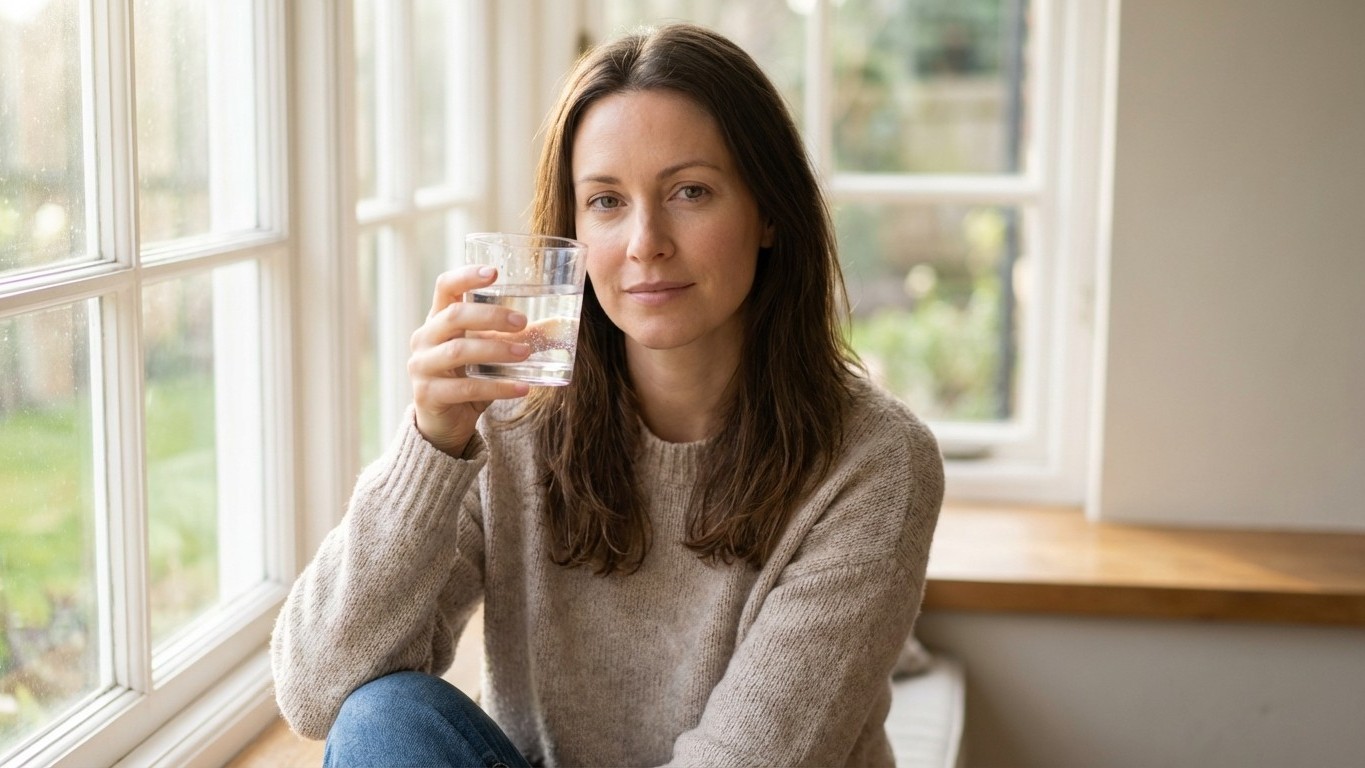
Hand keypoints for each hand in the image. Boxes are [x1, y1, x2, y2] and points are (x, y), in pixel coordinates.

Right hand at [408, 266, 531, 455]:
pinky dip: (497, 388)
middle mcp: (425, 338)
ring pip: (459, 352)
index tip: (494, 272)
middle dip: (491, 316)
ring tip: (525, 353)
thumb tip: (560, 327)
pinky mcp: (428, 395)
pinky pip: (466, 388)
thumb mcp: (490, 354)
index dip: (466, 276)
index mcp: (437, 320)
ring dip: (496, 350)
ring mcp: (422, 366)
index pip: (445, 287)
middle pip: (454, 316)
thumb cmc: (468, 379)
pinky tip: (522, 388)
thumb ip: (515, 338)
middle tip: (522, 322)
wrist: (444, 424)